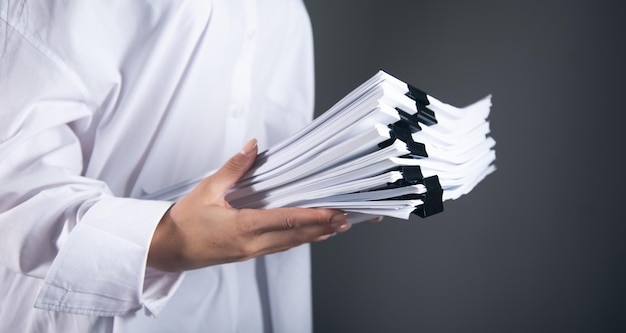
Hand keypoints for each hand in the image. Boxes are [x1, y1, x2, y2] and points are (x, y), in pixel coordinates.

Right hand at [147, 139, 350, 271]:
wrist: (166, 250)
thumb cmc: (184, 221)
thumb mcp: (206, 190)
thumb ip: (233, 168)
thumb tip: (252, 146)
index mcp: (242, 228)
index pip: (287, 221)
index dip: (314, 217)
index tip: (334, 212)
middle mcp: (251, 244)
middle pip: (296, 236)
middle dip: (323, 227)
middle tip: (347, 218)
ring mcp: (251, 252)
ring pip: (290, 244)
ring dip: (315, 235)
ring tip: (337, 226)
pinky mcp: (248, 254)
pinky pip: (280, 247)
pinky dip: (298, 240)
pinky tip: (309, 235)